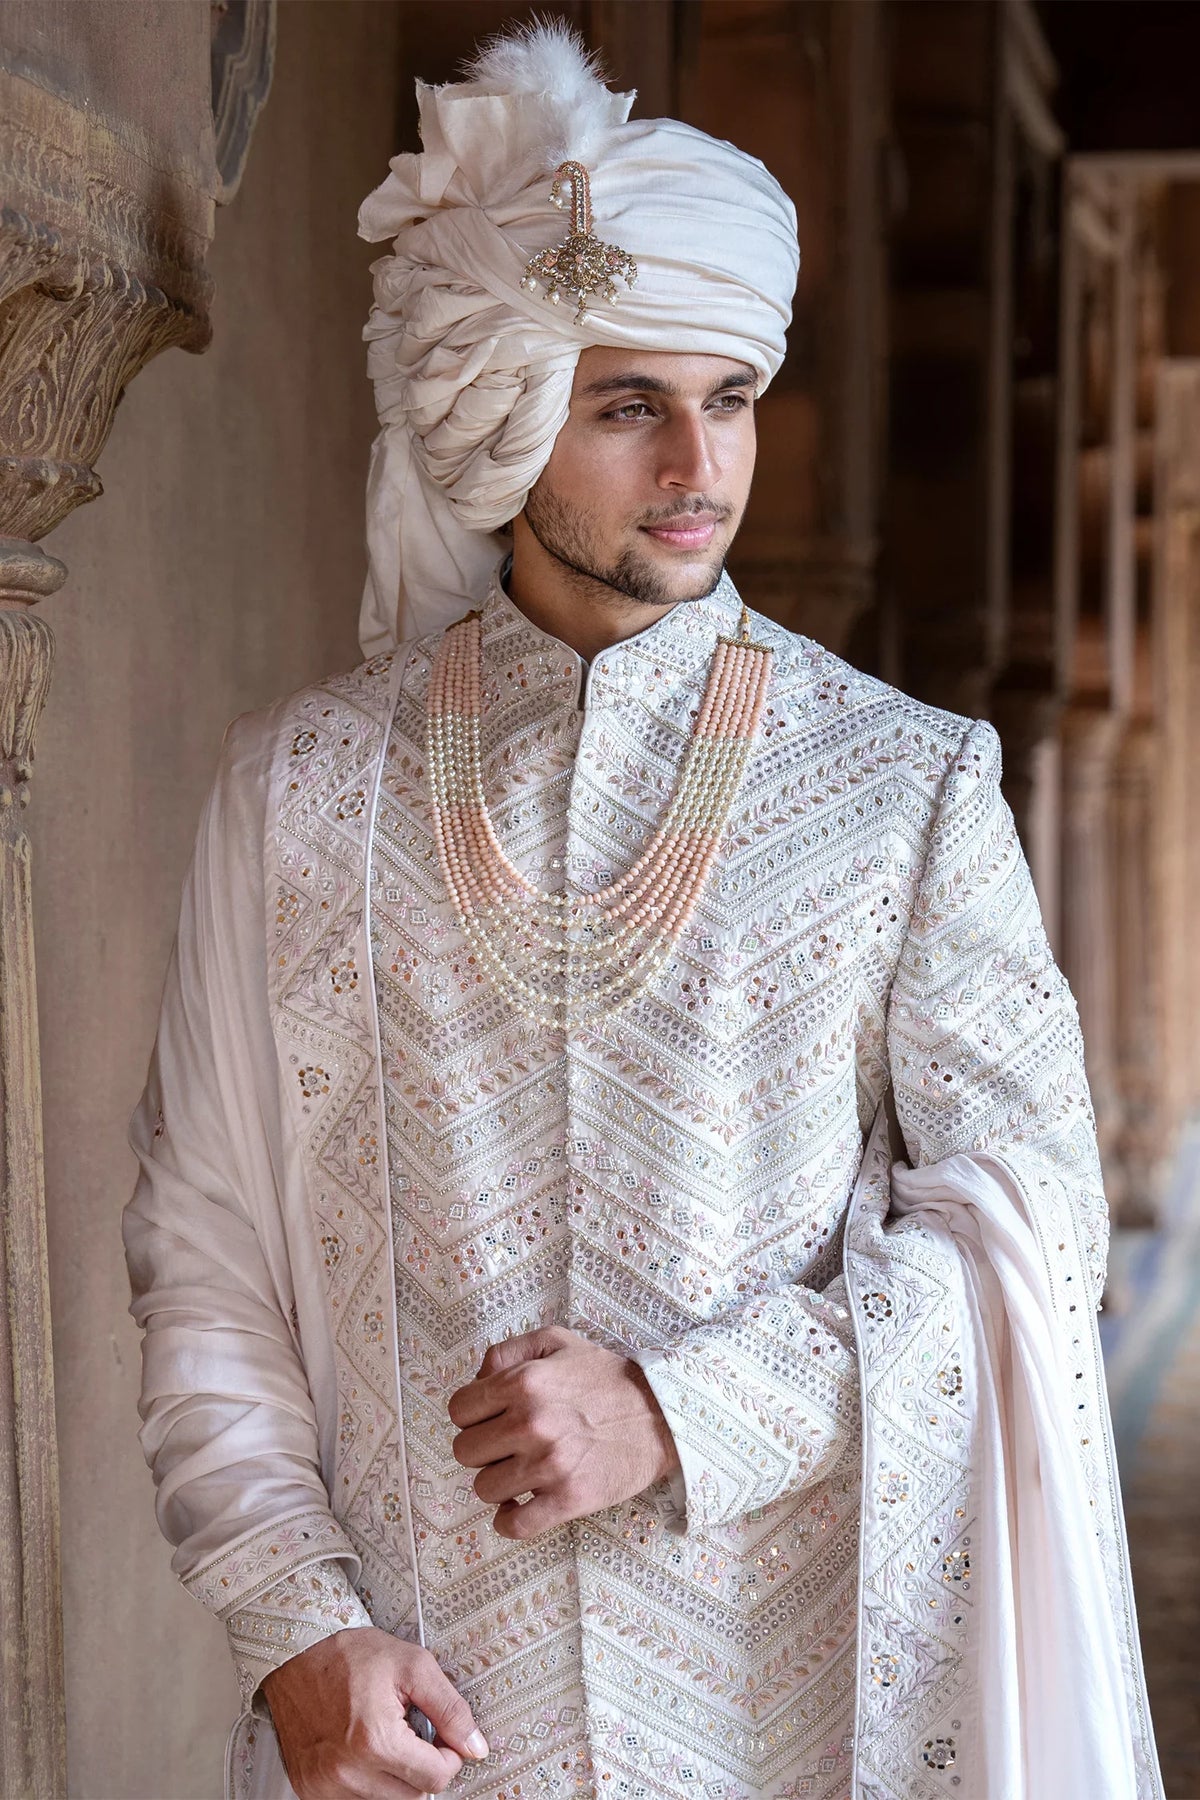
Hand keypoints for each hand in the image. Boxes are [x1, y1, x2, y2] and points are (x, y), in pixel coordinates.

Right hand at [261, 1625, 487, 1798]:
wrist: (293, 1657)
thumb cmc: (348, 1657)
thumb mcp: (411, 1665)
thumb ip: (449, 1708)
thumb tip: (475, 1745)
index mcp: (376, 1741)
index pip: (437, 1778)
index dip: (449, 1754)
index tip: (441, 1735)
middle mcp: (349, 1773)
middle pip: (413, 1795)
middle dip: (422, 1765)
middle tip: (411, 1730)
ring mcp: (326, 1787)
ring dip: (395, 1775)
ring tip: (385, 1736)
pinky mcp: (311, 1790)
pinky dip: (368, 1780)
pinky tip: (363, 1748)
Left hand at [448, 1325, 680, 1538]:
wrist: (661, 1413)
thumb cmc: (604, 1377)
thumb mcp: (555, 1342)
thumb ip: (506, 1351)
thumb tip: (476, 1381)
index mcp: (523, 1382)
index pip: (458, 1410)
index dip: (471, 1416)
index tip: (490, 1421)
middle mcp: (531, 1422)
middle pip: (465, 1451)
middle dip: (483, 1449)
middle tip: (507, 1446)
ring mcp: (549, 1464)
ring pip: (484, 1489)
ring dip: (498, 1483)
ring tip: (521, 1472)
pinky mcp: (568, 1499)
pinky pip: (513, 1525)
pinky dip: (509, 1521)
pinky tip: (521, 1505)